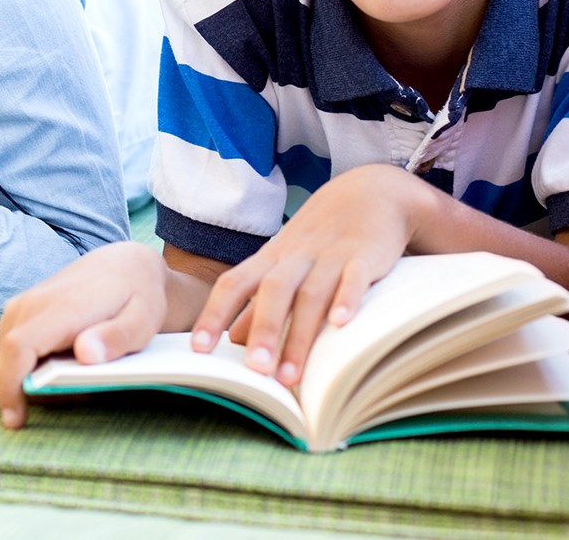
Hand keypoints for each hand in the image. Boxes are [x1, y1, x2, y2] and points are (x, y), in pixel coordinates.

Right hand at [0, 241, 168, 429]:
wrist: (123, 265)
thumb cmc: (136, 296)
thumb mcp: (143, 320)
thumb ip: (116, 337)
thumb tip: (85, 353)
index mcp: (63, 306)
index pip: (19, 346)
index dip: (12, 386)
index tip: (16, 420)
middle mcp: (33, 303)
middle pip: (7, 360)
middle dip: (25, 392)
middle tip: (74, 396)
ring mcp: (22, 306)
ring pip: (5, 359)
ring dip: (26, 380)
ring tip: (73, 378)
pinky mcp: (19, 311)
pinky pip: (10, 350)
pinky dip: (26, 367)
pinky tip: (60, 367)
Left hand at [193, 165, 430, 385]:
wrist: (371, 192)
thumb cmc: (319, 238)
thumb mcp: (285, 264)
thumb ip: (260, 302)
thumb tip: (232, 341)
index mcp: (271, 259)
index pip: (234, 284)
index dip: (214, 314)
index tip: (197, 350)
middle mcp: (296, 256)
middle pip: (273, 291)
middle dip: (263, 332)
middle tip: (255, 373)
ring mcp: (330, 254)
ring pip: (311, 293)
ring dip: (300, 335)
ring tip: (290, 377)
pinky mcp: (365, 254)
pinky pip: (355, 276)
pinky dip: (347, 298)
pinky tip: (341, 324)